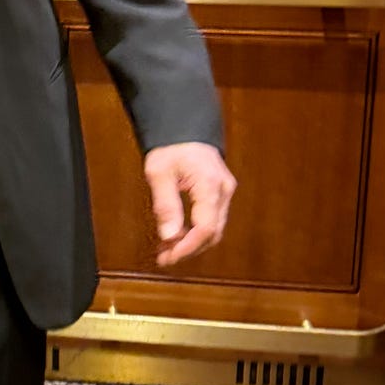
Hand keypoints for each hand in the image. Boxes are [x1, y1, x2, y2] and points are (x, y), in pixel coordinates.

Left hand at [143, 142, 235, 267]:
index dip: (187, 247)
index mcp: (210, 185)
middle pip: (213, 233)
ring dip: (191, 243)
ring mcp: (225, 192)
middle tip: (164, 258)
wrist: (184, 126)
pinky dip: (196, 232)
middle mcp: (223, 190)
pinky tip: (176, 236)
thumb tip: (169, 236)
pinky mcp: (220, 193)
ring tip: (166, 250)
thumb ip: (165, 205)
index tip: (168, 258)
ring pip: (214, 229)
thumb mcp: (159, 173)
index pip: (206, 228)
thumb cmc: (171, 146)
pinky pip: (212, 219)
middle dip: (188, 249)